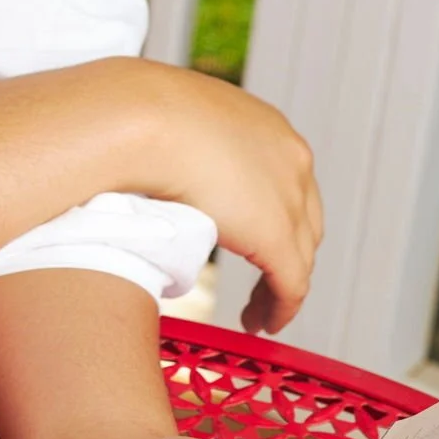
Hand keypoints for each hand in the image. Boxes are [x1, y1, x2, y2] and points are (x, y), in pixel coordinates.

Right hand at [143, 64, 322, 334]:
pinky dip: (281, 307)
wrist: (142, 118)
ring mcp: (289, 195)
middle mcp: (289, 156)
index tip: (254, 238)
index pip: (286, 180)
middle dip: (286, 253)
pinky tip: (263, 322)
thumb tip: (159, 161)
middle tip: (263, 283)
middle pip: (302, 219)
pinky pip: (291, 284)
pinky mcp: (277, 234)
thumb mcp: (173, 124)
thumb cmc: (136, 115)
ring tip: (258, 312)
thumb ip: (183, 145)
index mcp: (266, 126)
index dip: (274, 215)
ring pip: (300, 254)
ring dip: (280, 286)